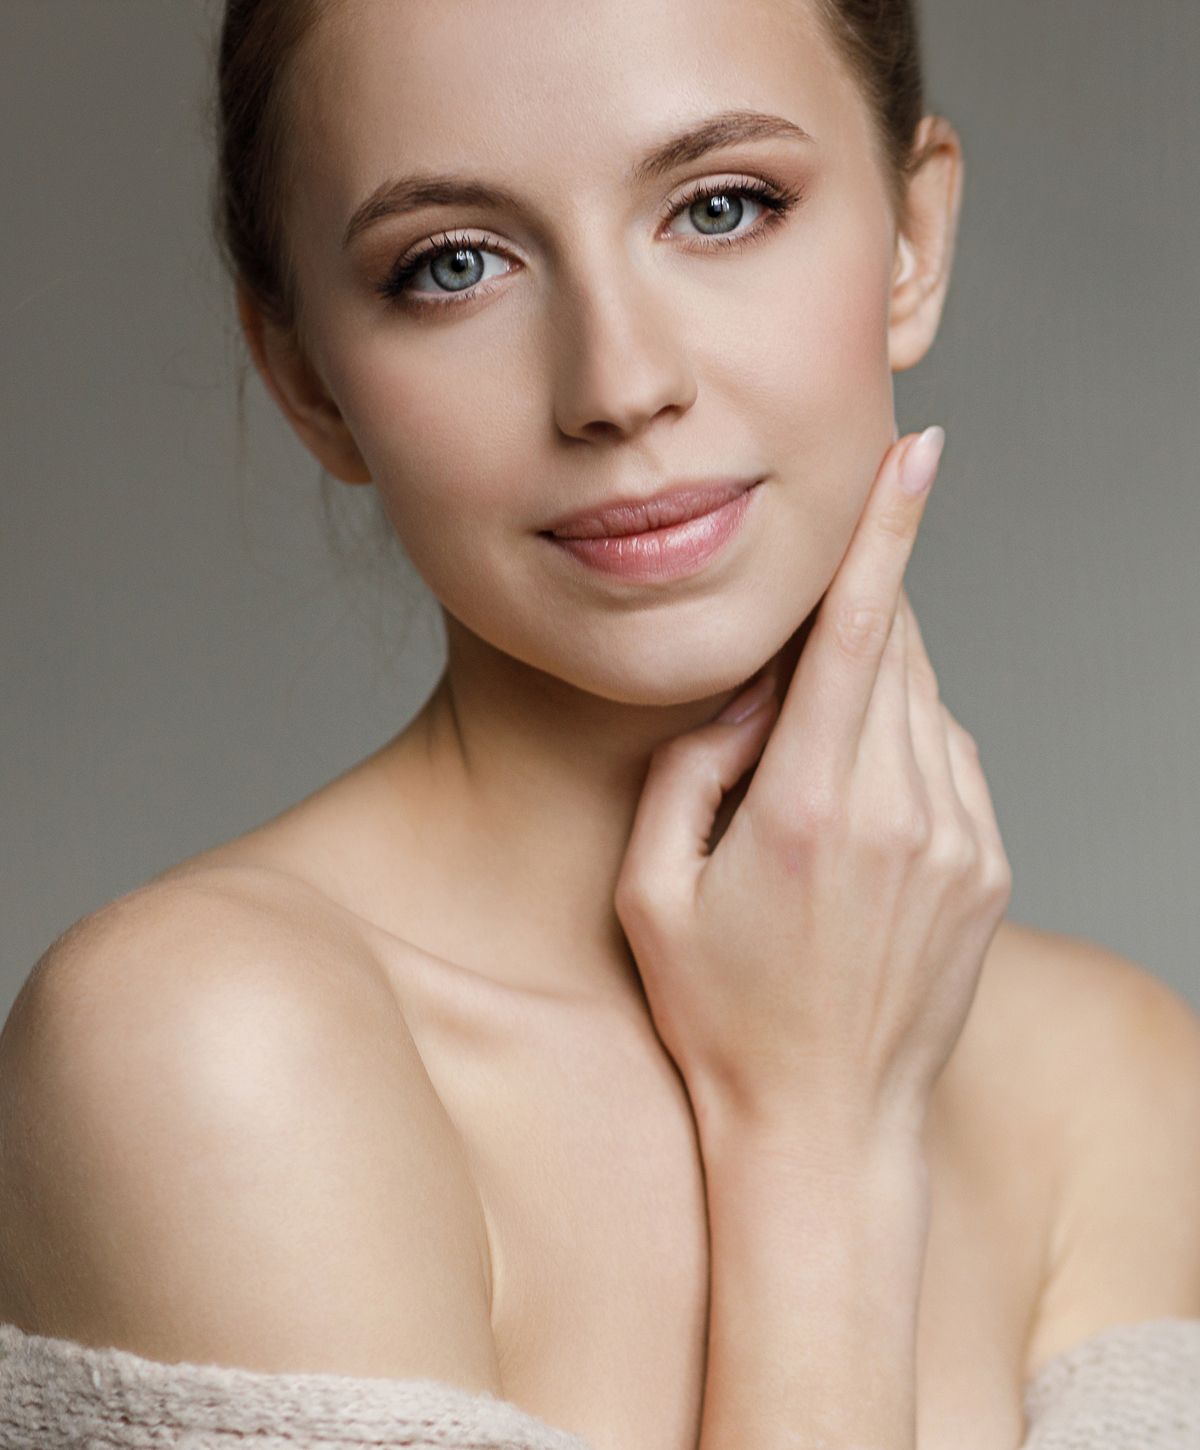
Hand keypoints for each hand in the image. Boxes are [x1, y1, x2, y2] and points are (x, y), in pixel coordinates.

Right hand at [613, 429, 1012, 1150]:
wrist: (825, 1126)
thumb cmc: (718, 1012)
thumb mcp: (651, 891)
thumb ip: (691, 765)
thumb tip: (751, 687)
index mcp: (807, 809)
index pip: (858, 634)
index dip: (887, 532)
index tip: (918, 450)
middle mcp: (900, 814)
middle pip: (896, 654)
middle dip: (857, 620)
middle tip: (801, 657)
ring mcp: (960, 843)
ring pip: (929, 704)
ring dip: (875, 696)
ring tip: (813, 785)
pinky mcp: (989, 869)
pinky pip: (955, 761)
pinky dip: (909, 751)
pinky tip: (858, 820)